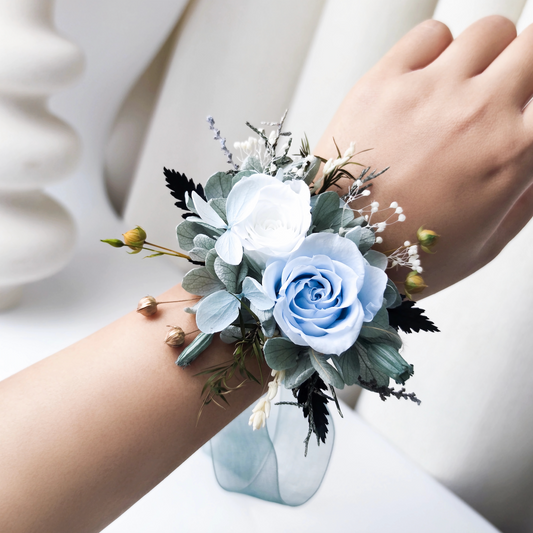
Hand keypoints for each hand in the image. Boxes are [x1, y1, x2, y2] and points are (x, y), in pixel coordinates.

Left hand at [315, 16, 532, 297]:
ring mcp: (427, 91)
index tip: (527, 110)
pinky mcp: (382, 83)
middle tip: (505, 92)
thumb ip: (525, 197)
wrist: (337, 247)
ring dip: (486, 56)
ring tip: (463, 89)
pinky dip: (437, 49)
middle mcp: (476, 112)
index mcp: (512, 154)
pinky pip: (431, 33)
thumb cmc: (405, 256)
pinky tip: (425, 81)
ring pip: (488, 32)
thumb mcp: (485, 244)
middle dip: (525, 66)